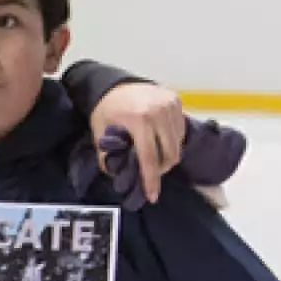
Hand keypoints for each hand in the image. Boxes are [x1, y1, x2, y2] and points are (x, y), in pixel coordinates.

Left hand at [90, 82, 185, 203]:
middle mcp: (158, 111)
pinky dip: (172, 141)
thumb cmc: (106, 109)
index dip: (151, 179)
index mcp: (138, 119)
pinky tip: (160, 142)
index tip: (152, 196)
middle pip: (169, 153)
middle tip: (150, 174)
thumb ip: (107, 156)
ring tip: (154, 157)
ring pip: (178, 144)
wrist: (113, 84)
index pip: (149, 157)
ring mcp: (169, 104)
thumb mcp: (100, 133)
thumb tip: (116, 175)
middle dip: (161, 169)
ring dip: (168, 156)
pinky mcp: (175, 101)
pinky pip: (180, 130)